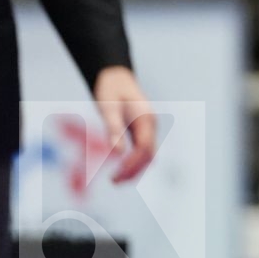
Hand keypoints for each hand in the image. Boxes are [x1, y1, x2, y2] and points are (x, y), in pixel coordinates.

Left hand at [92, 66, 157, 184]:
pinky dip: (134, 160)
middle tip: (114, 182)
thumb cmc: (110, 89)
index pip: (144, 148)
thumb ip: (114, 129)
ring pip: (147, 153)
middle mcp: (150, 124)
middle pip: (149, 154)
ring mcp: (147, 126)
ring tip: (116, 179)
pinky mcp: (141, 128)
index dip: (131, 164)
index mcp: (146, 119)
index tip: (115, 174)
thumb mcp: (108, 108)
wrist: (114, 75)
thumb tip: (117, 153)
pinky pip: (141, 148)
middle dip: (134, 170)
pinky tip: (120, 166)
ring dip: (135, 168)